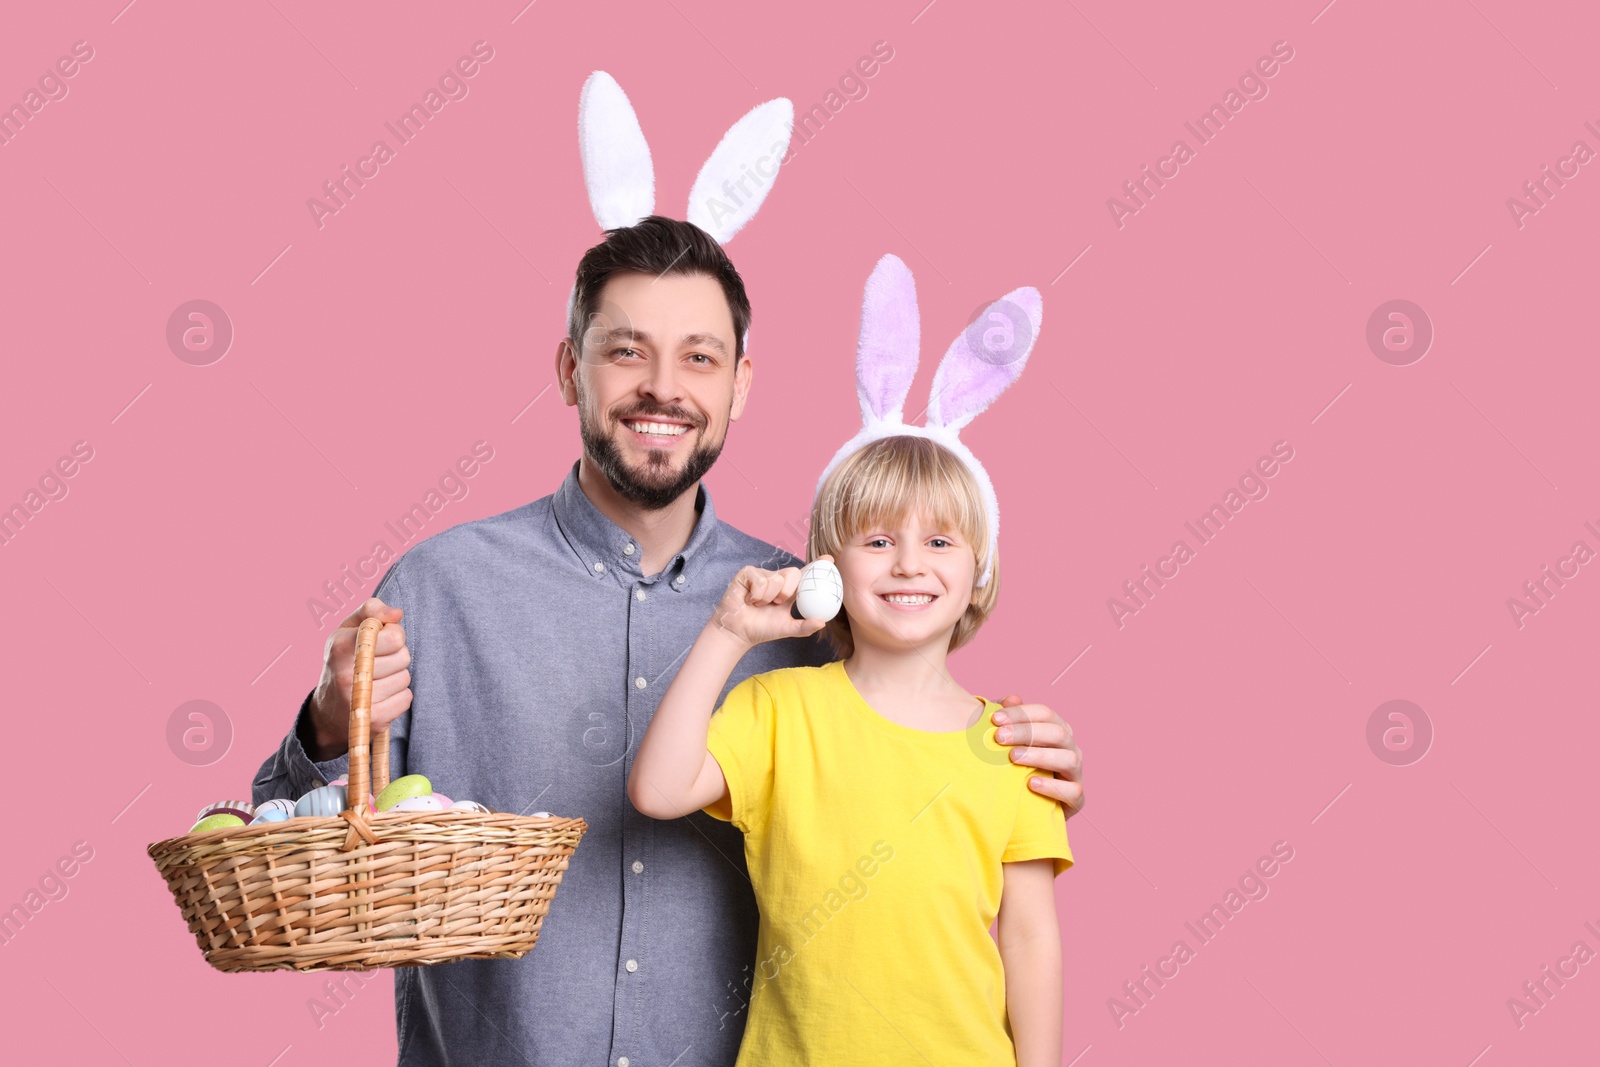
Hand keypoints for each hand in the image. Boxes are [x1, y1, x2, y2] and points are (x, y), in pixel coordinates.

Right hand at [306, 598, 412, 759]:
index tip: (381, 639)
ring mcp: (360, 700)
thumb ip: (371, 611)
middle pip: (403, 656)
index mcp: (341, 647)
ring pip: (405, 677)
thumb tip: (397, 614)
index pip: (394, 637)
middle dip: (396, 655)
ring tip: (376, 678)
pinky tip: (380, 695)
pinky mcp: (373, 720)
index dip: (393, 635)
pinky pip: (406, 698)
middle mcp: (346, 674)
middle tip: (378, 660)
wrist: (327, 710)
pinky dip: (398, 696)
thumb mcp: (347, 630)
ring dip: (396, 676)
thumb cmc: (343, 660)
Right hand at [710, 561, 829, 648]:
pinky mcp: (748, 573)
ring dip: (768, 597)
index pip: (805, 574)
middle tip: (777, 603)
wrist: (738, 632)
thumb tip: (823, 622)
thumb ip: (805, 626)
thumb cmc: (762, 629)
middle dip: (788, 591)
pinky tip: (749, 600)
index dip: (817, 565)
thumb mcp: (787, 628)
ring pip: (775, 579)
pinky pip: (760, 579)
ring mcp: (762, 574)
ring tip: (759, 605)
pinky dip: (756, 594)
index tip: (829, 560)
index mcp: (789, 590)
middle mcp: (777, 579)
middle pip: (793, 573)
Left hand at [992, 697, 1083, 815]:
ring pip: (1068, 759)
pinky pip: (1073, 791)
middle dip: (1027, 732)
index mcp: (1058, 730)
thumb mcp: (1012, 742)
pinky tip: (1031, 784)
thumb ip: (1012, 720)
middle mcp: (1071, 748)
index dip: (1021, 713)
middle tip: (999, 738)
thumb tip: (1011, 699)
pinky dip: (1053, 787)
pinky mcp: (1077, 799)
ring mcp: (1076, 773)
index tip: (995, 719)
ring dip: (1039, 756)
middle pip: (1057, 733)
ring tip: (1013, 758)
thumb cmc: (1018, 766)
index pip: (1045, 713)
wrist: (1029, 806)